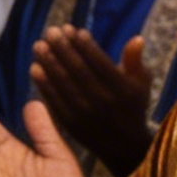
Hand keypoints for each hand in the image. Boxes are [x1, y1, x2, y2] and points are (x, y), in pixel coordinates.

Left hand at [30, 27, 155, 176]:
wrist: (124, 146)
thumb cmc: (132, 106)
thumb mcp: (141, 84)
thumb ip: (136, 61)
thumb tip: (137, 38)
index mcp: (123, 91)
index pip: (101, 63)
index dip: (87, 46)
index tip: (75, 30)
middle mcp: (104, 102)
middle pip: (79, 71)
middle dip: (63, 49)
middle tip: (51, 31)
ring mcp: (85, 115)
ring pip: (64, 84)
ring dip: (49, 63)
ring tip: (38, 45)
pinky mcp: (70, 124)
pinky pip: (54, 101)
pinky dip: (43, 85)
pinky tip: (34, 68)